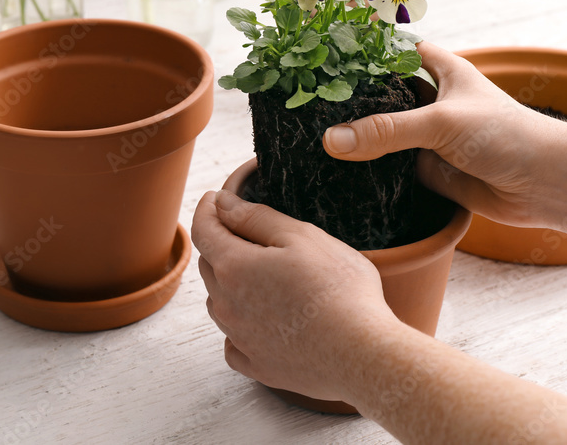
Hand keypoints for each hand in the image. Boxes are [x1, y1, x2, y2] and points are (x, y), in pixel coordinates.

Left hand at [191, 190, 399, 400]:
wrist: (362, 354)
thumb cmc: (338, 290)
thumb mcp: (301, 236)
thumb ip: (256, 218)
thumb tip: (222, 205)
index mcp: (234, 267)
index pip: (203, 231)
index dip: (207, 210)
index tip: (214, 199)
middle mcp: (227, 305)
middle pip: (210, 265)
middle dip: (221, 244)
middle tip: (247, 232)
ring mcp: (241, 339)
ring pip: (220, 302)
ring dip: (231, 284)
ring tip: (261, 276)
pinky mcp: (258, 367)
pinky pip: (234, 343)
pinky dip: (240, 327)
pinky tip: (261, 321)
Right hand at [322, 42, 566, 226]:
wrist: (546, 185)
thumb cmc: (507, 135)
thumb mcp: (442, 122)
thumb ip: (386, 131)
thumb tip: (331, 141)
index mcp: (441, 69)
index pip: (392, 50)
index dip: (361, 49)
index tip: (319, 52)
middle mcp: (431, 100)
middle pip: (381, 94)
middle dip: (349, 97)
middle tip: (303, 97)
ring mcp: (428, 136)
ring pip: (381, 132)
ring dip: (356, 135)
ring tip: (307, 131)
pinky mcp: (427, 170)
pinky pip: (388, 167)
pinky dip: (367, 169)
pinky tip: (334, 168)